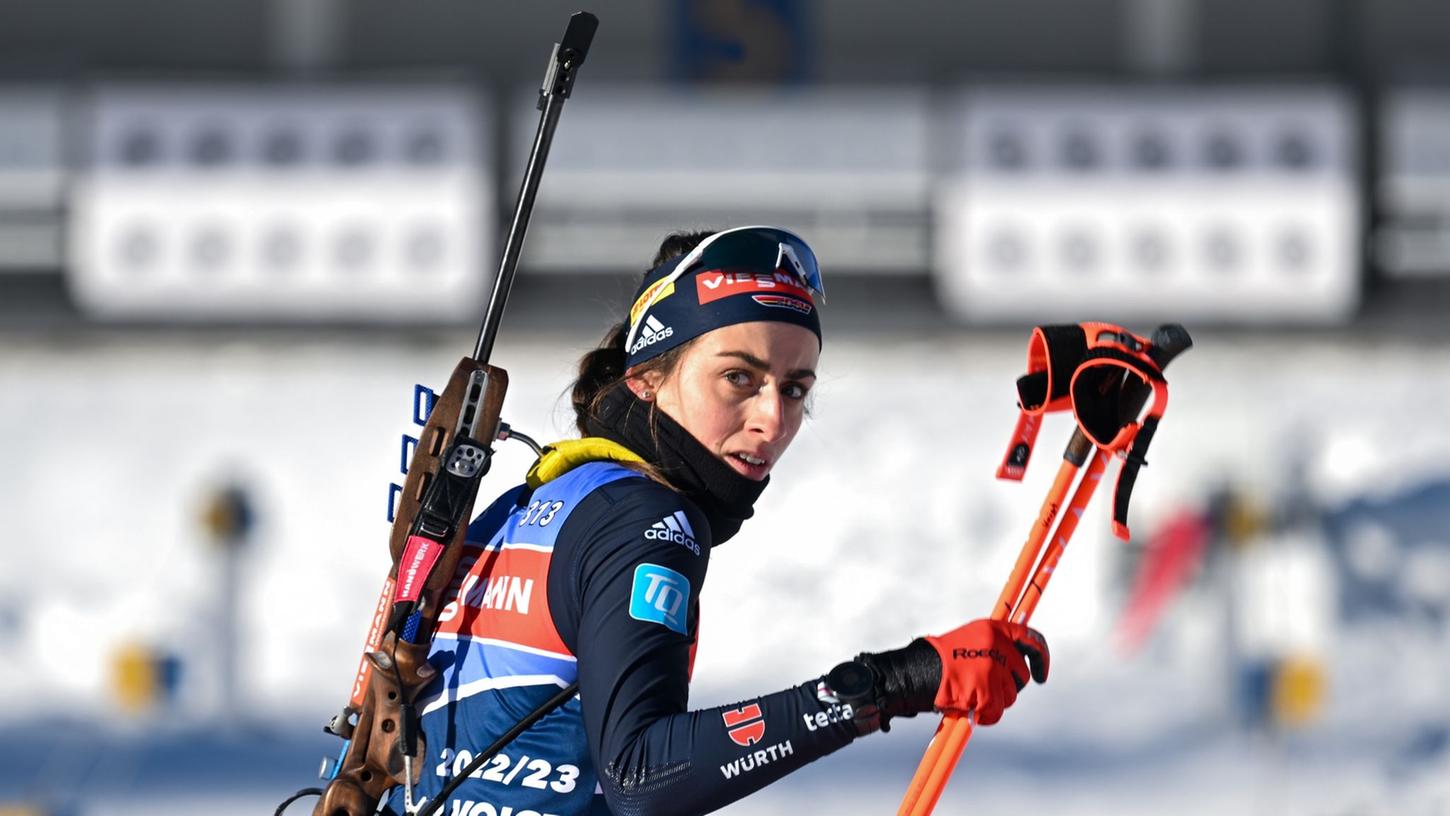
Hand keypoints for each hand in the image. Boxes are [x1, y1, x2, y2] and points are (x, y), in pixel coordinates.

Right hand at [924, 619, 1048, 724]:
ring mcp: (993, 669)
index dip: (1042, 658)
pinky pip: (996, 712)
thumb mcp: (969, 640)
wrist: (916, 671)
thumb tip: (1015, 662)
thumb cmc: (939, 660)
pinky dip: (985, 716)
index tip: (1041, 675)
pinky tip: (969, 708)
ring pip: (1010, 696)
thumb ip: (994, 646)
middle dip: (1009, 687)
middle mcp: (997, 646)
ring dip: (994, 702)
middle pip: (1021, 675)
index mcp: (992, 629)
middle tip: (988, 690)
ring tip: (970, 695)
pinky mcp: (987, 691)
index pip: (1031, 639)